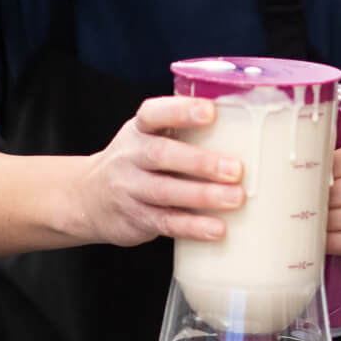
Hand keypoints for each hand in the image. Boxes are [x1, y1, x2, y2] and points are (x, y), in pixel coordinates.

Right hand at [74, 96, 241, 246]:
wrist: (87, 198)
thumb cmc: (138, 161)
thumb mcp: (151, 137)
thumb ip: (185, 131)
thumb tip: (252, 127)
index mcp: (140, 129)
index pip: (154, 113)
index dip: (181, 110)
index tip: (211, 111)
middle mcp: (130, 156)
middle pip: (161, 155)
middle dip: (200, 162)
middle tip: (236, 169)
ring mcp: (130, 189)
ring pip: (165, 192)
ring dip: (203, 196)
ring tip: (236, 198)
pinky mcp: (136, 219)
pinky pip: (166, 223)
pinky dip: (193, 227)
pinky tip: (218, 229)